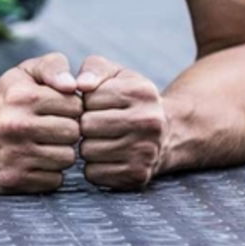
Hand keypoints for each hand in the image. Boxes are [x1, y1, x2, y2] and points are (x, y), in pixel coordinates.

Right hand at [0, 52, 82, 193]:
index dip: (70, 107)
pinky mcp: (13, 179)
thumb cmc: (7, 101)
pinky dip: (49, 172)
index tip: (56, 109)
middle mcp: (16, 125)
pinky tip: (34, 161)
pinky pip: (54, 180)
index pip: (75, 106)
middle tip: (51, 128)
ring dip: (59, 152)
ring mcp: (14, 155)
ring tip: (43, 144)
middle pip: (73, 133)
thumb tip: (73, 85)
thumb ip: (53, 66)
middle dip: (66, 130)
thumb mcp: (24, 73)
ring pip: (66, 158)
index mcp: (22, 96)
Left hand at [77, 55, 167, 189]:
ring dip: (87, 145)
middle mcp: (149, 121)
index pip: (88, 98)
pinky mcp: (138, 176)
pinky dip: (93, 166)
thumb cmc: (128, 99)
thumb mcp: (115, 74)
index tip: (96, 104)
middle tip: (95, 124)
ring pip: (87, 151)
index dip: (86, 101)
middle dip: (84, 124)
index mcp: (141, 91)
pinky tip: (106, 156)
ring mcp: (146, 151)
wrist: (166, 134)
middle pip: (87, 126)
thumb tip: (79, 85)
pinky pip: (93, 174)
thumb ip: (93, 69)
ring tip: (101, 139)